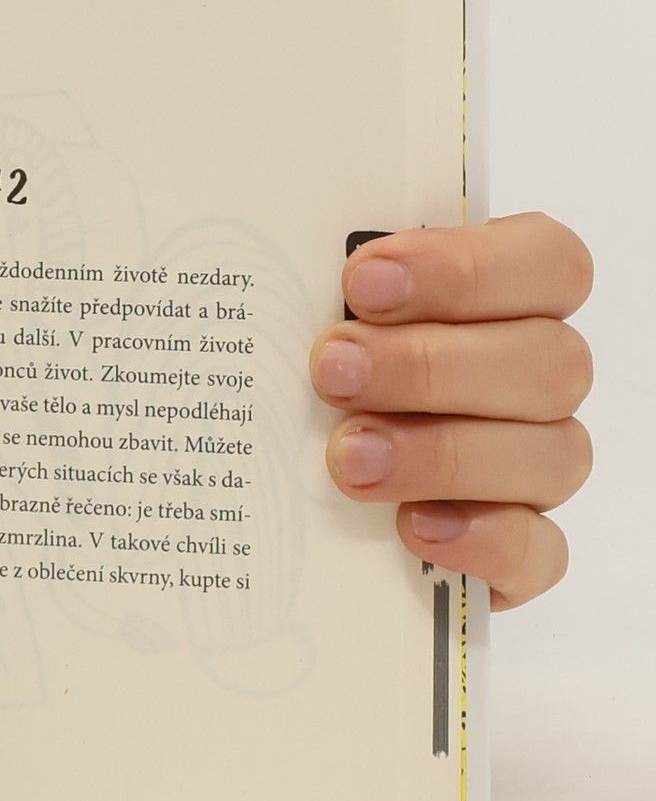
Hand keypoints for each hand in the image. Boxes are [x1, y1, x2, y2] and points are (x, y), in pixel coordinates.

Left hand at [309, 212, 591, 608]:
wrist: (295, 501)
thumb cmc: (313, 375)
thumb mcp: (304, 318)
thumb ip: (311, 283)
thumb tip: (250, 249)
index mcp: (509, 302)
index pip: (548, 263)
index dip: (467, 268)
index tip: (362, 282)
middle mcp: (537, 380)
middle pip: (548, 361)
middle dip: (431, 365)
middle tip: (331, 371)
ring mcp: (537, 468)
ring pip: (550, 454)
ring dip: (444, 452)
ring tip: (348, 457)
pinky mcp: (520, 551)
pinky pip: (541, 551)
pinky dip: (486, 540)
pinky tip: (416, 527)